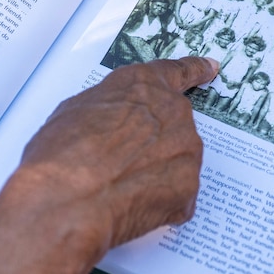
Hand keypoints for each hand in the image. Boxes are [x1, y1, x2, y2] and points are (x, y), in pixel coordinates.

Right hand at [8, 56, 218, 252]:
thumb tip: (112, 123)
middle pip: (174, 125)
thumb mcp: (75, 111)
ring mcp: (186, 150)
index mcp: (144, 85)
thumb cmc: (62, 154)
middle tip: (122, 163)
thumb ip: (110, 108)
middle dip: (154, 144)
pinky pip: (176, 197)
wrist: (69, 199)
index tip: (211, 68)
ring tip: (118, 187)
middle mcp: (173, 111)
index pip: (178, 71)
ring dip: (154, 174)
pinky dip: (157, 204)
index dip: (195, 70)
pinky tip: (129, 206)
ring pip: (175, 163)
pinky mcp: (189, 188)